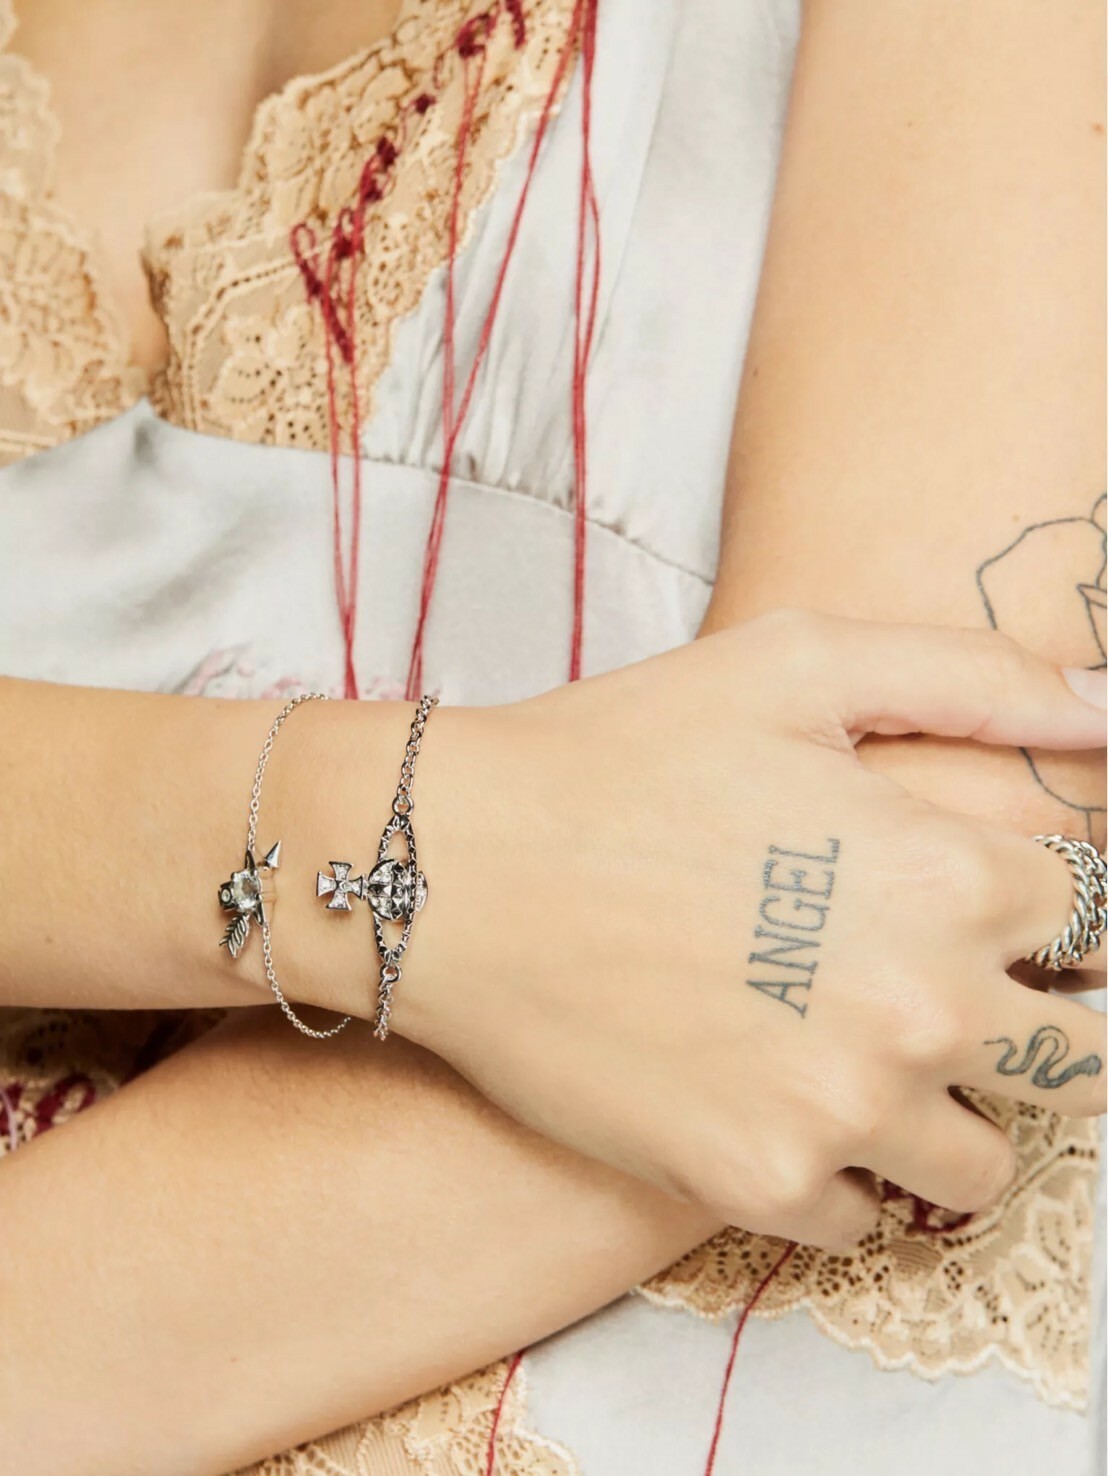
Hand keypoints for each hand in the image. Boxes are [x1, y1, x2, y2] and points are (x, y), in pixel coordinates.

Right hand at [399, 611, 1106, 1250]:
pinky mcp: (758, 1183)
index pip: (1095, 918)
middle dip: (1046, 1027)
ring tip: (867, 1055)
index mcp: (950, 871)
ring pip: (991, 1163)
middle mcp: (922, 1006)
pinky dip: (847, 1171)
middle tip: (954, 995)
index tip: (987, 906)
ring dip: (954, 1112)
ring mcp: (844, 1110)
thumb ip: (973, 677)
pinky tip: (783, 1101)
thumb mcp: (794, 663)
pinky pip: (871, 1220)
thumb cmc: (617, 752)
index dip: (1046, 908)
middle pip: (1086, 1062)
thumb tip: (1107, 707)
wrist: (454, 872)